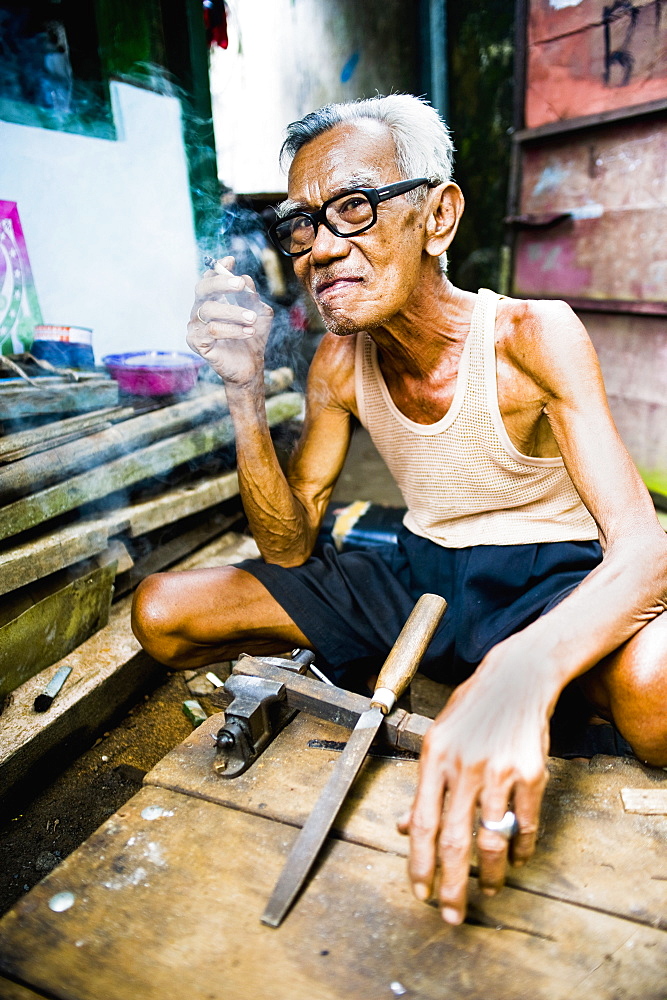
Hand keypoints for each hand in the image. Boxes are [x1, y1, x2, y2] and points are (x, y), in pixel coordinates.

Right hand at [186, 255, 273, 386]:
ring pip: (209, 310)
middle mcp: (201, 310)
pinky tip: (247, 333)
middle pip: (202, 288)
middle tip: (240, 285)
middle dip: (221, 283)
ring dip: (234, 312)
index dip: (218, 268)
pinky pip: (211, 330)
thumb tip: (245, 279)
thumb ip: (252, 296)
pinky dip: (232, 330)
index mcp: (213, 300)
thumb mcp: (259, 313)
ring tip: (251, 320)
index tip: (231, 260)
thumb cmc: (252, 338)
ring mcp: (196, 326)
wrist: (251, 365)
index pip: (209, 278)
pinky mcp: (196, 342)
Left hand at [398, 645, 549, 924]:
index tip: (420, 892)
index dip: (420, 864)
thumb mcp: (438, 738)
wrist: (517, 677)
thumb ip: (424, 786)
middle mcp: (465, 766)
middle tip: (451, 914)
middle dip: (452, 885)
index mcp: (435, 758)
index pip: (423, 823)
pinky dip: (521, 849)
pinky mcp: (531, 773)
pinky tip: (517, 858)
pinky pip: (525, 824)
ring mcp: (499, 771)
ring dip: (491, 875)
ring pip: (493, 840)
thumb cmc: (472, 709)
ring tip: (489, 890)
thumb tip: (406, 828)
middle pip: (455, 841)